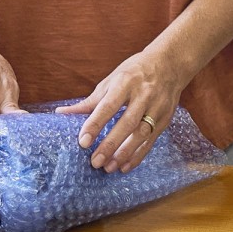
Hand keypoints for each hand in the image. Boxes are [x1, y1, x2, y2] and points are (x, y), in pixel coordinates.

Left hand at [57, 48, 182, 173]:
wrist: (170, 63)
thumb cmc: (135, 71)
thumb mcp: (112, 80)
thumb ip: (90, 101)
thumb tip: (61, 113)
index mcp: (126, 82)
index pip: (109, 106)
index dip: (95, 124)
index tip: (83, 142)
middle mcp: (144, 94)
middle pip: (127, 123)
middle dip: (110, 144)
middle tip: (95, 162)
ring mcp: (157, 107)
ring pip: (141, 134)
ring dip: (124, 153)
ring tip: (108, 167)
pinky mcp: (165, 118)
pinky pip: (151, 140)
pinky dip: (138, 155)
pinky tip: (125, 166)